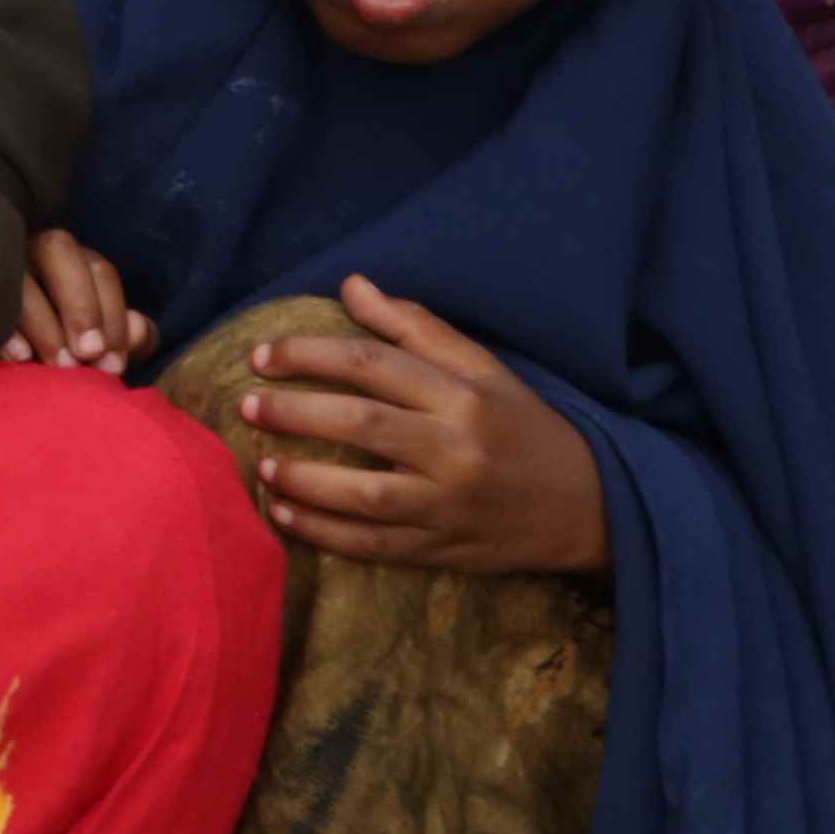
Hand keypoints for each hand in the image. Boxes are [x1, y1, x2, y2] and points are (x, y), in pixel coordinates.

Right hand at [8, 228, 150, 371]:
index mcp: (70, 259)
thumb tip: (137, 327)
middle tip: (89, 356)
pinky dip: (5, 330)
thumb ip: (122, 335)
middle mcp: (31, 248)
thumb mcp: (96, 342)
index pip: (98, 270)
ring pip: (21, 274)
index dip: (112, 314)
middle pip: (58, 250)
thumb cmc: (59, 348)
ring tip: (60, 367)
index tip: (113, 362)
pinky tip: (20, 358)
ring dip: (45, 325)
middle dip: (80, 305)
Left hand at [238, 276, 613, 571]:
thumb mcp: (483, 368)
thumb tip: (352, 284)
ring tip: (260, 465)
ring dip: (304, 481)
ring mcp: (450, 504)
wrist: (589, 505)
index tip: (262, 355)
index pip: (373, 364)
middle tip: (245, 405)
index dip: (309, 355)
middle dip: (294, 413)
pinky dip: (324, 534)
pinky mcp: (444, 549)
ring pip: (364, 494)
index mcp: (464, 395)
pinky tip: (283, 516)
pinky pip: (374, 546)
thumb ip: (415, 327)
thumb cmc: (522, 426)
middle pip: (363, 424)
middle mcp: (457, 448)